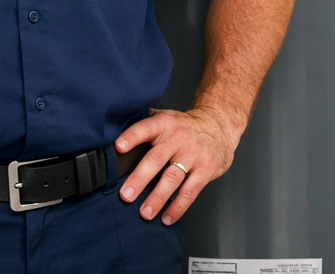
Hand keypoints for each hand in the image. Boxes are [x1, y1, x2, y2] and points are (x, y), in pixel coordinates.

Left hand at [116, 107, 241, 224]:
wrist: (219, 125)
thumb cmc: (186, 126)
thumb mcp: (167, 118)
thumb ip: (146, 124)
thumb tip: (115, 131)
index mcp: (165, 124)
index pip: (146, 128)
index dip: (132, 136)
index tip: (118, 147)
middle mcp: (179, 138)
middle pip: (157, 158)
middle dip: (140, 178)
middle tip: (126, 195)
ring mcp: (193, 154)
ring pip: (173, 177)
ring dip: (157, 197)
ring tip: (145, 212)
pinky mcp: (206, 169)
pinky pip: (190, 191)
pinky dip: (178, 207)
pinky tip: (167, 217)